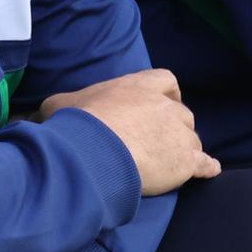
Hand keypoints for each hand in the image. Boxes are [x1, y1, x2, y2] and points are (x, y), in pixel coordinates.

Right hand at [38, 68, 221, 195]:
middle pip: (182, 113)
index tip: (164, 101)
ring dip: (184, 148)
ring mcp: (179, 133)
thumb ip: (61, 105)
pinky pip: (204, 163)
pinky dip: (207, 167)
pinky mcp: (186, 162)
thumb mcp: (60, 104)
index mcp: (140, 86)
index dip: (167, 93)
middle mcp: (165, 106)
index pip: (166, 80)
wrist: (95, 152)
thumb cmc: (79, 123)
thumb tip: (42, 112)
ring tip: (171, 162)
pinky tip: (209, 171)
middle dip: (174, 125)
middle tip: (159, 139)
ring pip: (192, 139)